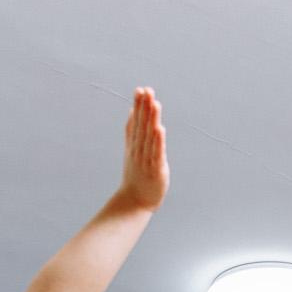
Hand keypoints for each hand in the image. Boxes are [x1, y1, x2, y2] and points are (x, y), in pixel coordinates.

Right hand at [118, 88, 168, 211]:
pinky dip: (157, 141)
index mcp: (134, 145)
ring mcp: (146, 159)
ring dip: (151, 120)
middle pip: (142, 126)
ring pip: (149, 137)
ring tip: (154, 103)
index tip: (140, 89)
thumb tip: (133, 111)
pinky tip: (159, 128)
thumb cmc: (135, 176)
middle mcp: (139, 150)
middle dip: (144, 108)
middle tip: (147, 90)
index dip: (138, 106)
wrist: (134, 202)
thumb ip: (132, 131)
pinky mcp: (155, 170)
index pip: (136, 122)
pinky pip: (156, 153)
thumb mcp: (131, 150)